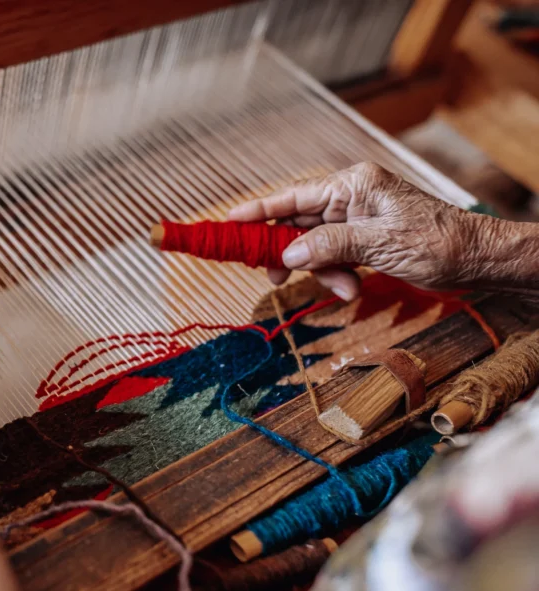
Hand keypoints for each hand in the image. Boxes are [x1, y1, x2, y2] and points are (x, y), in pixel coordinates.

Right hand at [228, 162, 499, 299]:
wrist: (479, 260)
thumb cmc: (438, 243)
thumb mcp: (380, 244)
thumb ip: (329, 246)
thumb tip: (288, 253)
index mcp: (353, 185)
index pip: (292, 197)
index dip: (258, 210)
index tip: (228, 223)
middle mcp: (351, 197)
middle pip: (298, 225)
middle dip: (291, 254)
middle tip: (275, 277)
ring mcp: (357, 219)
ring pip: (314, 247)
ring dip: (321, 271)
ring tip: (344, 288)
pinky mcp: (365, 239)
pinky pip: (334, 257)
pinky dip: (336, 275)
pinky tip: (352, 287)